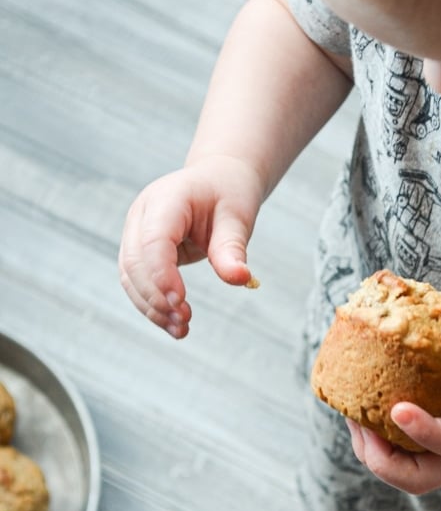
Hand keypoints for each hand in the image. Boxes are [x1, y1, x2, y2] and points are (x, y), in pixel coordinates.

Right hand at [119, 157, 262, 336]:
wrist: (217, 180)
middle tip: (186, 321)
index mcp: (166, 198)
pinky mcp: (139, 251)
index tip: (180, 302)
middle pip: (135, 261)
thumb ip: (232, 248)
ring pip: (130, 277)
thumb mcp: (237, 216)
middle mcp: (142, 214)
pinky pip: (137, 283)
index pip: (154, 239)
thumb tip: (240, 279)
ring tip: (182, 330)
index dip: (162, 273)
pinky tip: (174, 325)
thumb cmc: (228, 194)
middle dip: (156, 296)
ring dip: (152, 307)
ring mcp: (135, 232)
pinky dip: (153, 306)